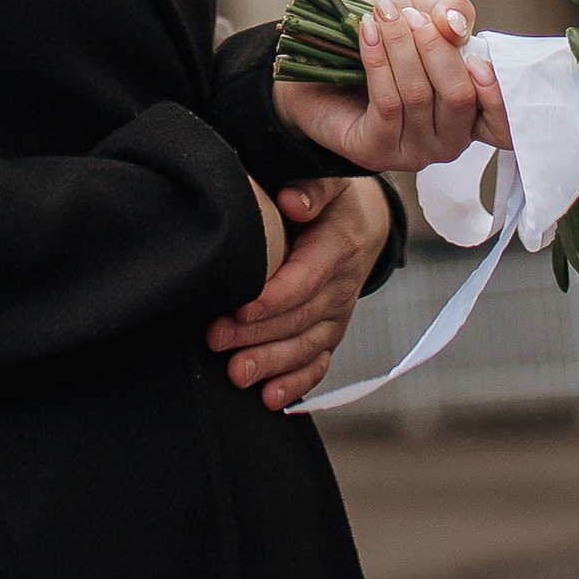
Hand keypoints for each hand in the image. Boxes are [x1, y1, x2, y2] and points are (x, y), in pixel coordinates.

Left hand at [208, 178, 390, 408]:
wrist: (362, 222)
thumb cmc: (332, 198)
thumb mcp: (328, 180)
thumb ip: (312, 186)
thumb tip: (290, 201)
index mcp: (338, 247)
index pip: (306, 279)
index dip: (273, 298)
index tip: (239, 308)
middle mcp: (340, 287)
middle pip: (299, 318)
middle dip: (257, 335)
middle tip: (216, 340)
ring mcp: (337, 314)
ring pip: (306, 346)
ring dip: (271, 364)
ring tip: (237, 375)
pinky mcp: (330, 332)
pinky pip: (317, 363)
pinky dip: (296, 384)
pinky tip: (271, 399)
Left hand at [273, 0, 506, 177]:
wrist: (315, 72)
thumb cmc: (379, 44)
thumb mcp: (419, 15)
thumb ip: (449, 13)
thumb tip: (456, 25)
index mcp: (470, 113)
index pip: (502, 125)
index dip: (496, 94)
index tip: (474, 56)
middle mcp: (449, 140)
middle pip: (458, 97)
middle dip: (433, 48)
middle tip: (405, 15)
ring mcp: (414, 151)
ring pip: (419, 95)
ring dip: (399, 47)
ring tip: (382, 16)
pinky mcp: (377, 151)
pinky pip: (387, 103)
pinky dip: (378, 61)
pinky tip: (367, 33)